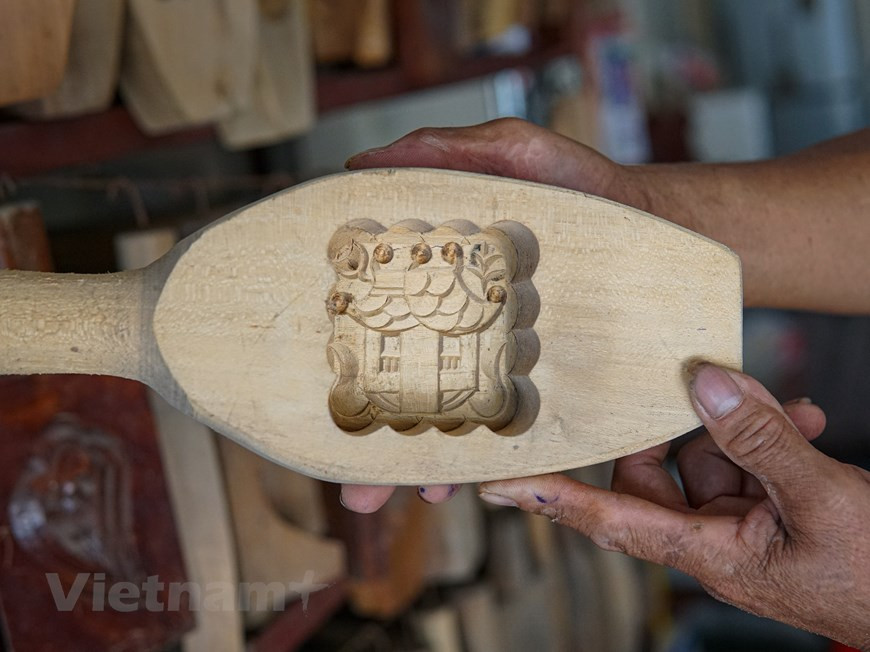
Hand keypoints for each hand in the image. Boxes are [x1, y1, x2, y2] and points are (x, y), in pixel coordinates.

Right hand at [340, 118, 632, 512]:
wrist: (656, 227)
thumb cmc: (580, 185)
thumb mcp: (512, 153)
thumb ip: (444, 152)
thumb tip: (360, 163)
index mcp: (438, 279)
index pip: (376, 323)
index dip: (344, 358)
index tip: (319, 392)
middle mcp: (462, 327)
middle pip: (405, 388)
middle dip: (377, 441)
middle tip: (356, 487)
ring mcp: (503, 358)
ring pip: (452, 419)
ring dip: (423, 464)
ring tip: (401, 497)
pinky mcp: (547, 379)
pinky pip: (513, 425)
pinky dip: (489, 456)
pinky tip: (471, 482)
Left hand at [478, 363, 869, 647]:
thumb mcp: (820, 500)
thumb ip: (758, 439)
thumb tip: (703, 384)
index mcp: (709, 553)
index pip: (608, 519)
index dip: (548, 498)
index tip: (495, 481)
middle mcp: (712, 538)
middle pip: (655, 473)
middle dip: (674, 429)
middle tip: (704, 388)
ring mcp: (740, 524)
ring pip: (704, 458)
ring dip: (739, 424)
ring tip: (788, 407)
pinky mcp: (767, 510)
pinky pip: (746, 462)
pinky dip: (769, 435)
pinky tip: (806, 418)